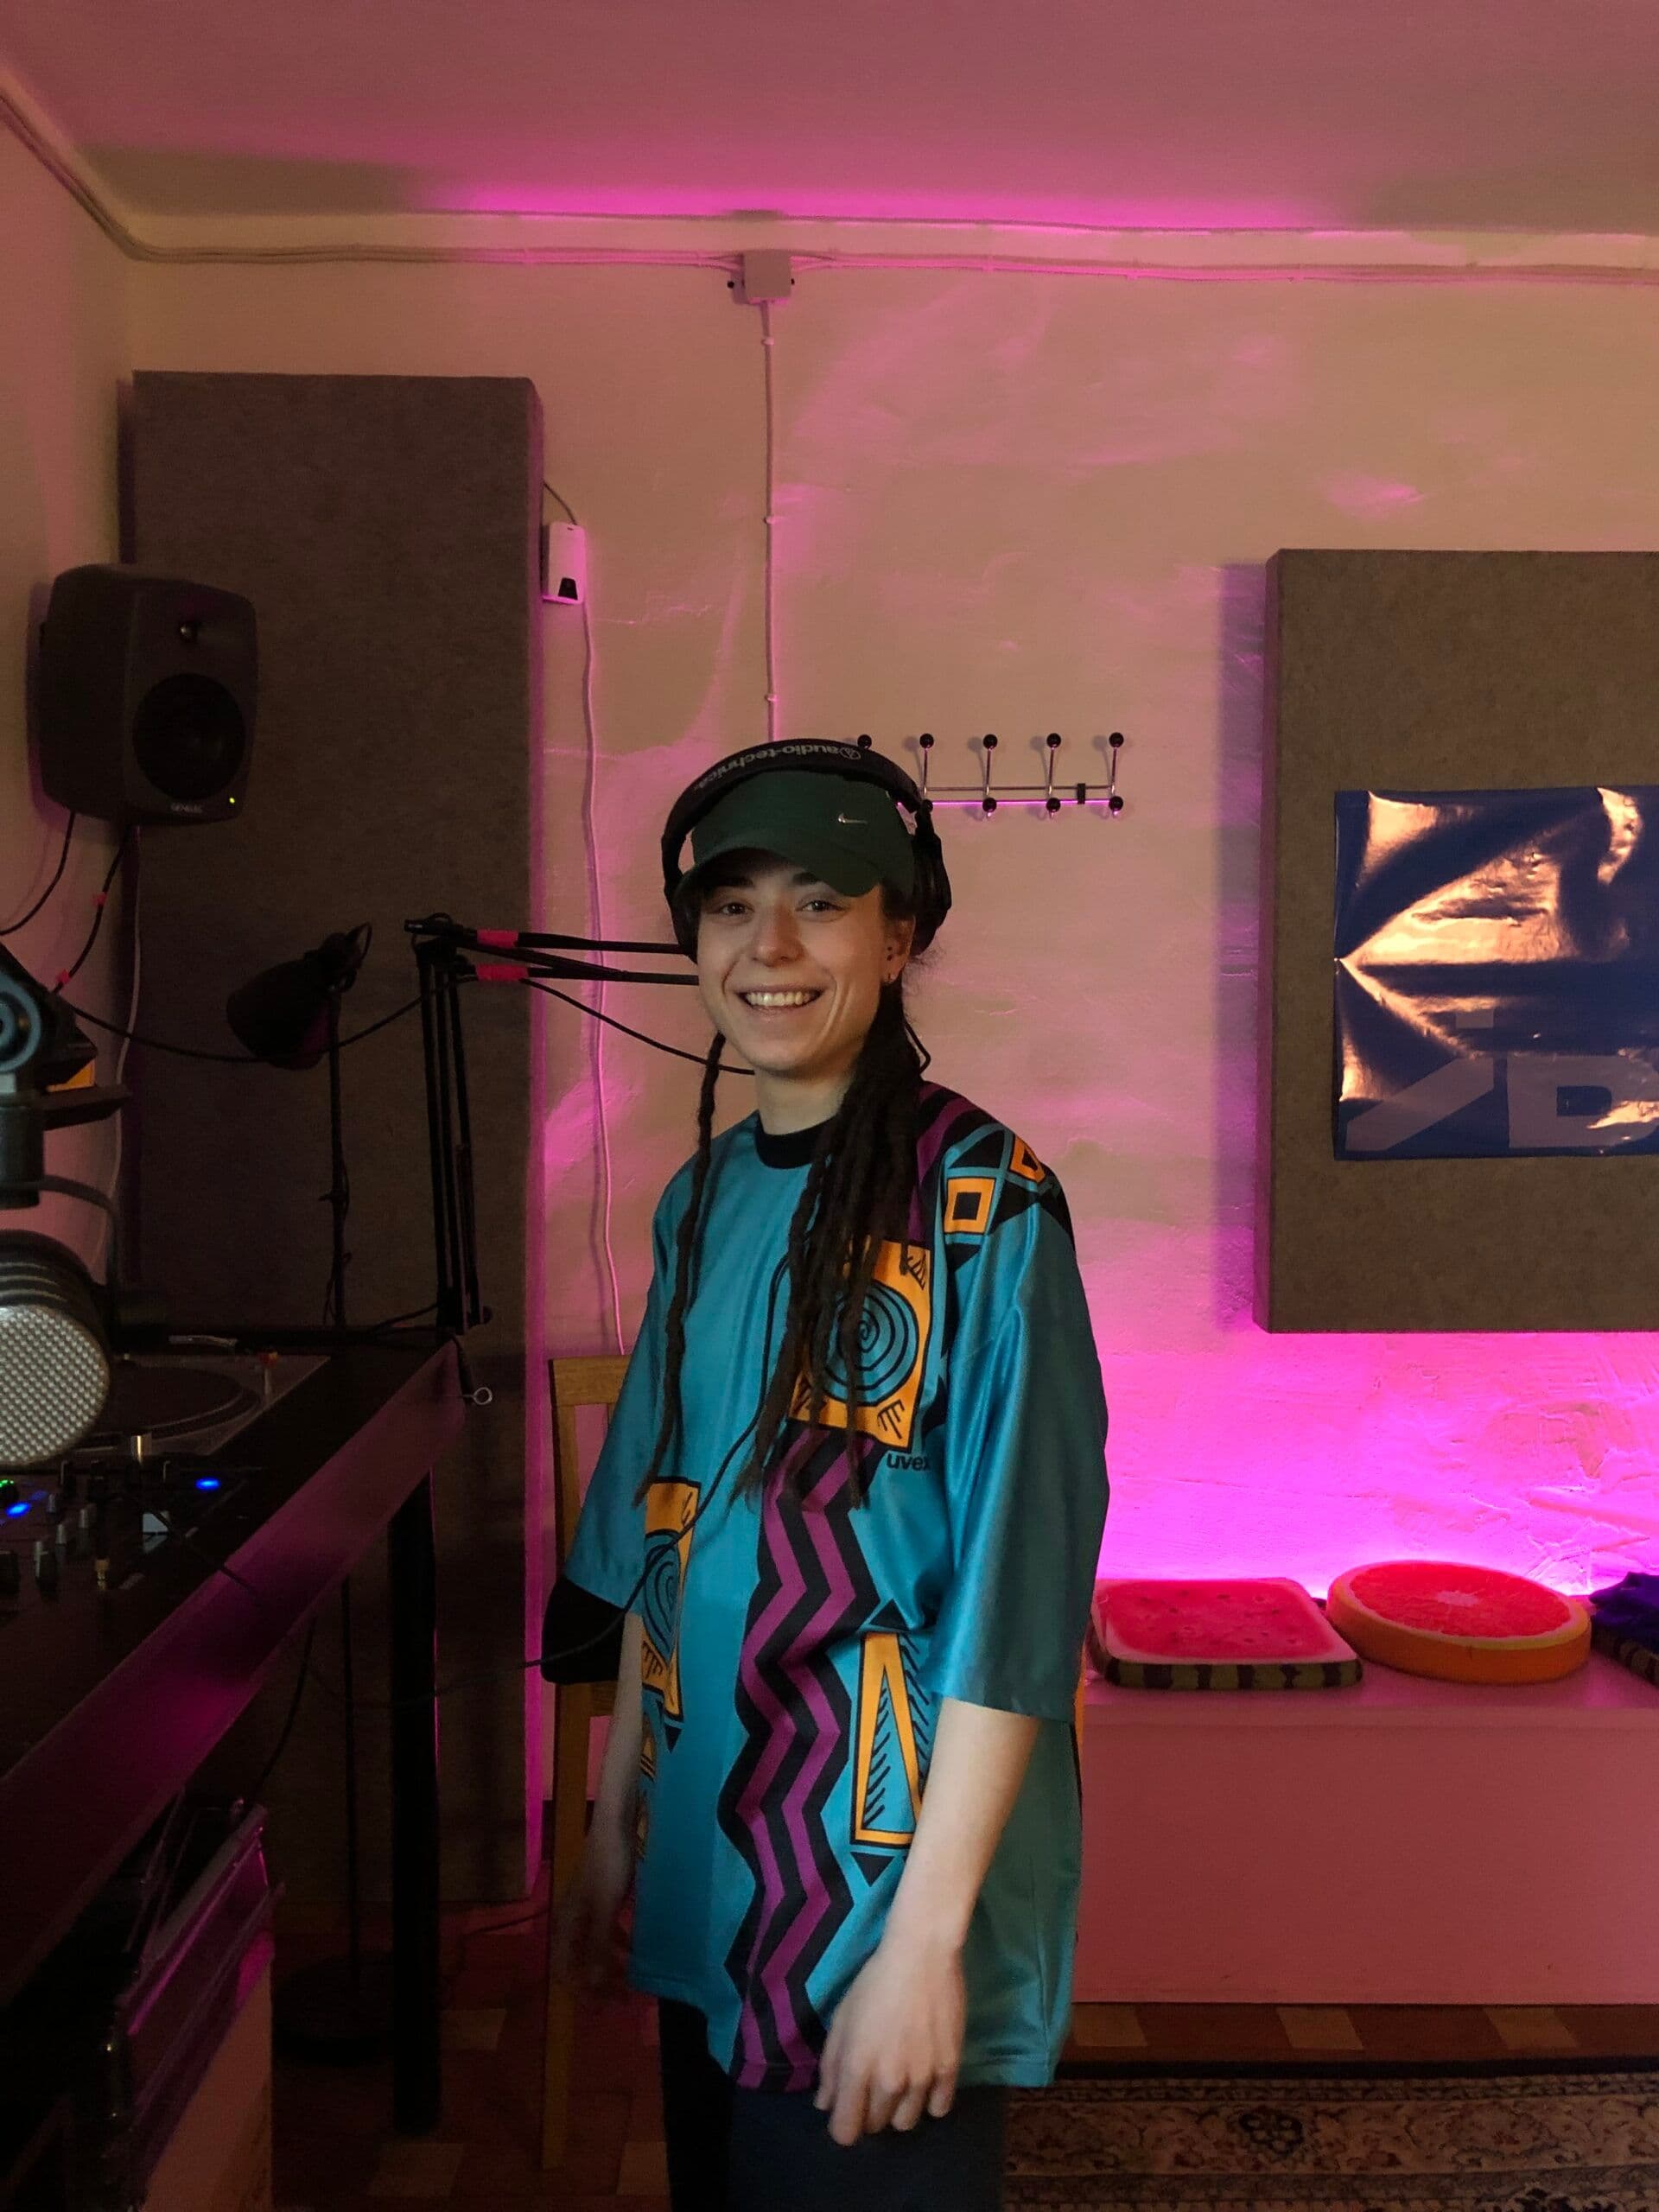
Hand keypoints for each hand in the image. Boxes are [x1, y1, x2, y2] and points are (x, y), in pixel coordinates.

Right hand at [547, 1804, 634, 2000]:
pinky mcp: (603, 1896)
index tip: (605, 2009)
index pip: (564, 1969)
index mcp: (565, 1922)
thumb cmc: (609, 1862)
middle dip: (599, 1983)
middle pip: (579, 1961)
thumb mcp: (604, 1907)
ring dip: (610, 1966)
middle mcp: (572, 1917)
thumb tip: (590, 1986)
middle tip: (625, 1999)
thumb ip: (597, 1946)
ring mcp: (587, 1906)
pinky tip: (635, 1948)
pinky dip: (618, 1945)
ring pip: (594, 1947)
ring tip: (632, 1980)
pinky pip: (606, 1931)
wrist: (617, 1820)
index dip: (582, 1992)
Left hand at [813, 1930, 964, 2146]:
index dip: (842, 2124)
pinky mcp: (949, 2069)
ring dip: (898, 2109)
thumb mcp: (841, 2019)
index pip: (845, 2131)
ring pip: (906, 2122)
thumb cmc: (874, 1983)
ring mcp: (922, 2078)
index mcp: (857, 2068)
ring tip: (899, 2082)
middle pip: (875, 2126)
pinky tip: (924, 2081)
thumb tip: (824, 2104)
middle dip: (869, 2111)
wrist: (922, 1956)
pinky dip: (929, 2102)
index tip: (846, 2107)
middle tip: (872, 2083)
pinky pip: (938, 2109)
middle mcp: (889, 2082)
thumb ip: (830, 2066)